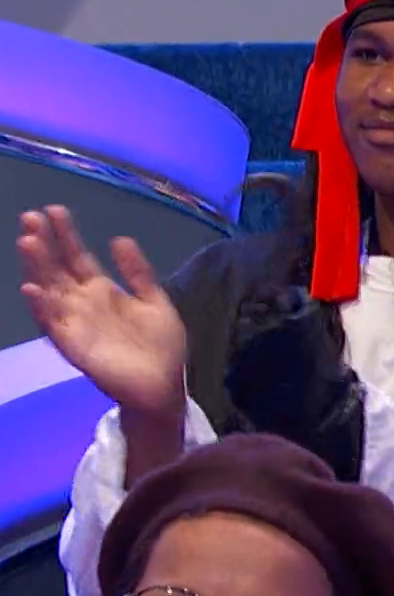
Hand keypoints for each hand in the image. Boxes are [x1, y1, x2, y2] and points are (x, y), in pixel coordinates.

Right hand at [18, 207, 187, 417]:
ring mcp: (76, 324)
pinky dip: (43, 309)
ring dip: (37, 268)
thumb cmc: (160, 345)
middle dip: (44, 244)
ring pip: (50, 291)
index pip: (77, 257)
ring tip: (27, 242)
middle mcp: (83, 304)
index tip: (53, 210)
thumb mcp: (154, 301)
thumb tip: (119, 238)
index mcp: (102, 291)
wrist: (164, 385)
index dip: (65, 235)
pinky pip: (54, 326)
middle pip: (57, 269)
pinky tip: (32, 290)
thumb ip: (138, 273)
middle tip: (29, 217)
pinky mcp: (75, 346)